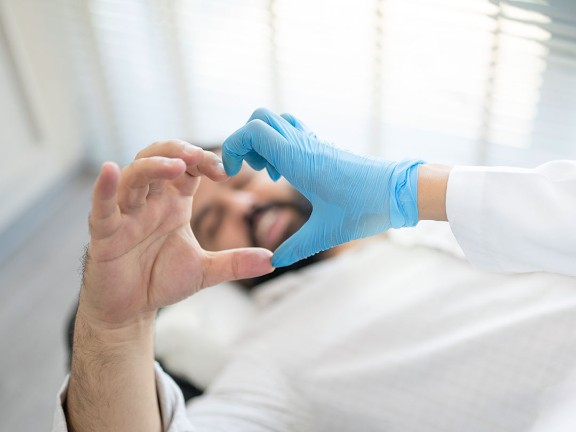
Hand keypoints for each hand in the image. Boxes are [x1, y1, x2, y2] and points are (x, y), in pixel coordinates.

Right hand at [80, 140, 273, 328]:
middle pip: (158, 160)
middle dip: (178, 152)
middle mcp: (149, 202)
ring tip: (175, 164)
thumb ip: (235, 262)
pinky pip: (101, 207)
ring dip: (152, 166)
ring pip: (134, 177)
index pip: (188, 169)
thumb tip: (273, 261)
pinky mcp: (105, 233)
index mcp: (172, 203)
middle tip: (199, 156)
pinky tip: (109, 170)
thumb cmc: (161, 280)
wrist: (131, 310)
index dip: (204, 162)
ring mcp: (126, 214)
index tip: (226, 170)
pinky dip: (104, 188)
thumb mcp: (205, 270)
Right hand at [222, 108, 423, 266]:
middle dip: (245, 142)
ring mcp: (312, 143)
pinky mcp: (321, 147)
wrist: (398, 191)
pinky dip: (279, 145)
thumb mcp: (326, 233)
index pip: (253, 130)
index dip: (233, 147)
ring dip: (262, 142)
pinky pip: (291, 131)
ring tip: (271, 173)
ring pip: (275, 121)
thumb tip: (273, 263)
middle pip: (259, 118)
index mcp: (298, 159)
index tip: (233, 174)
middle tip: (254, 172)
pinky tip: (289, 173)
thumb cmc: (365, 208)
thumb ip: (296, 248)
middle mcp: (302, 144)